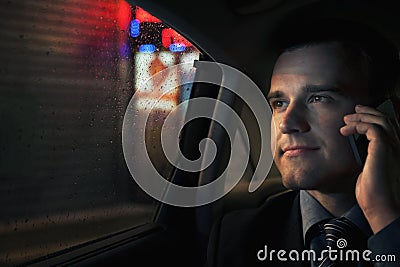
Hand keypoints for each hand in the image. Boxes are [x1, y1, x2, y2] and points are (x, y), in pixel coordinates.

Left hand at [340, 104, 399, 233]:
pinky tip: (347, 130)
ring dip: (362, 117)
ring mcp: (394, 148)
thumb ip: (367, 159)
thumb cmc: (374, 195)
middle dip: (369, 113)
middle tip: (353, 111)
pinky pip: (373, 129)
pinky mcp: (384, 150)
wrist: (381, 208)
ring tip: (346, 119)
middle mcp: (398, 147)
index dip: (375, 118)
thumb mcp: (369, 172)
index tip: (358, 115)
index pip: (390, 127)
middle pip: (387, 120)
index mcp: (396, 152)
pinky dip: (360, 125)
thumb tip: (356, 152)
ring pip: (381, 121)